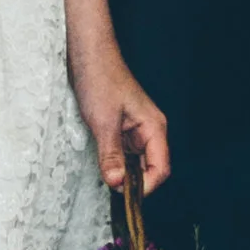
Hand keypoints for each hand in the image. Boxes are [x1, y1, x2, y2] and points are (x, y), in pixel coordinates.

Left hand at [74, 45, 170, 197]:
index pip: (161, 169)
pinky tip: (104, 166)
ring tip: (107, 178)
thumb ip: (111, 155)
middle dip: (134, 183)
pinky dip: (116, 163)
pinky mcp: (122, 129)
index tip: (125, 195)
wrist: (88, 55)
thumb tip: (116, 183)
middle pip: (150, 169)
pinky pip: (124, 154)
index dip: (146, 187)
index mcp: (154, 128)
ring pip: (136, 163)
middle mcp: (149, 131)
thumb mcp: (103, 121)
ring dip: (123, 174)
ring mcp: (136, 131)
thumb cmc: (100, 79)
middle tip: (112, 189)